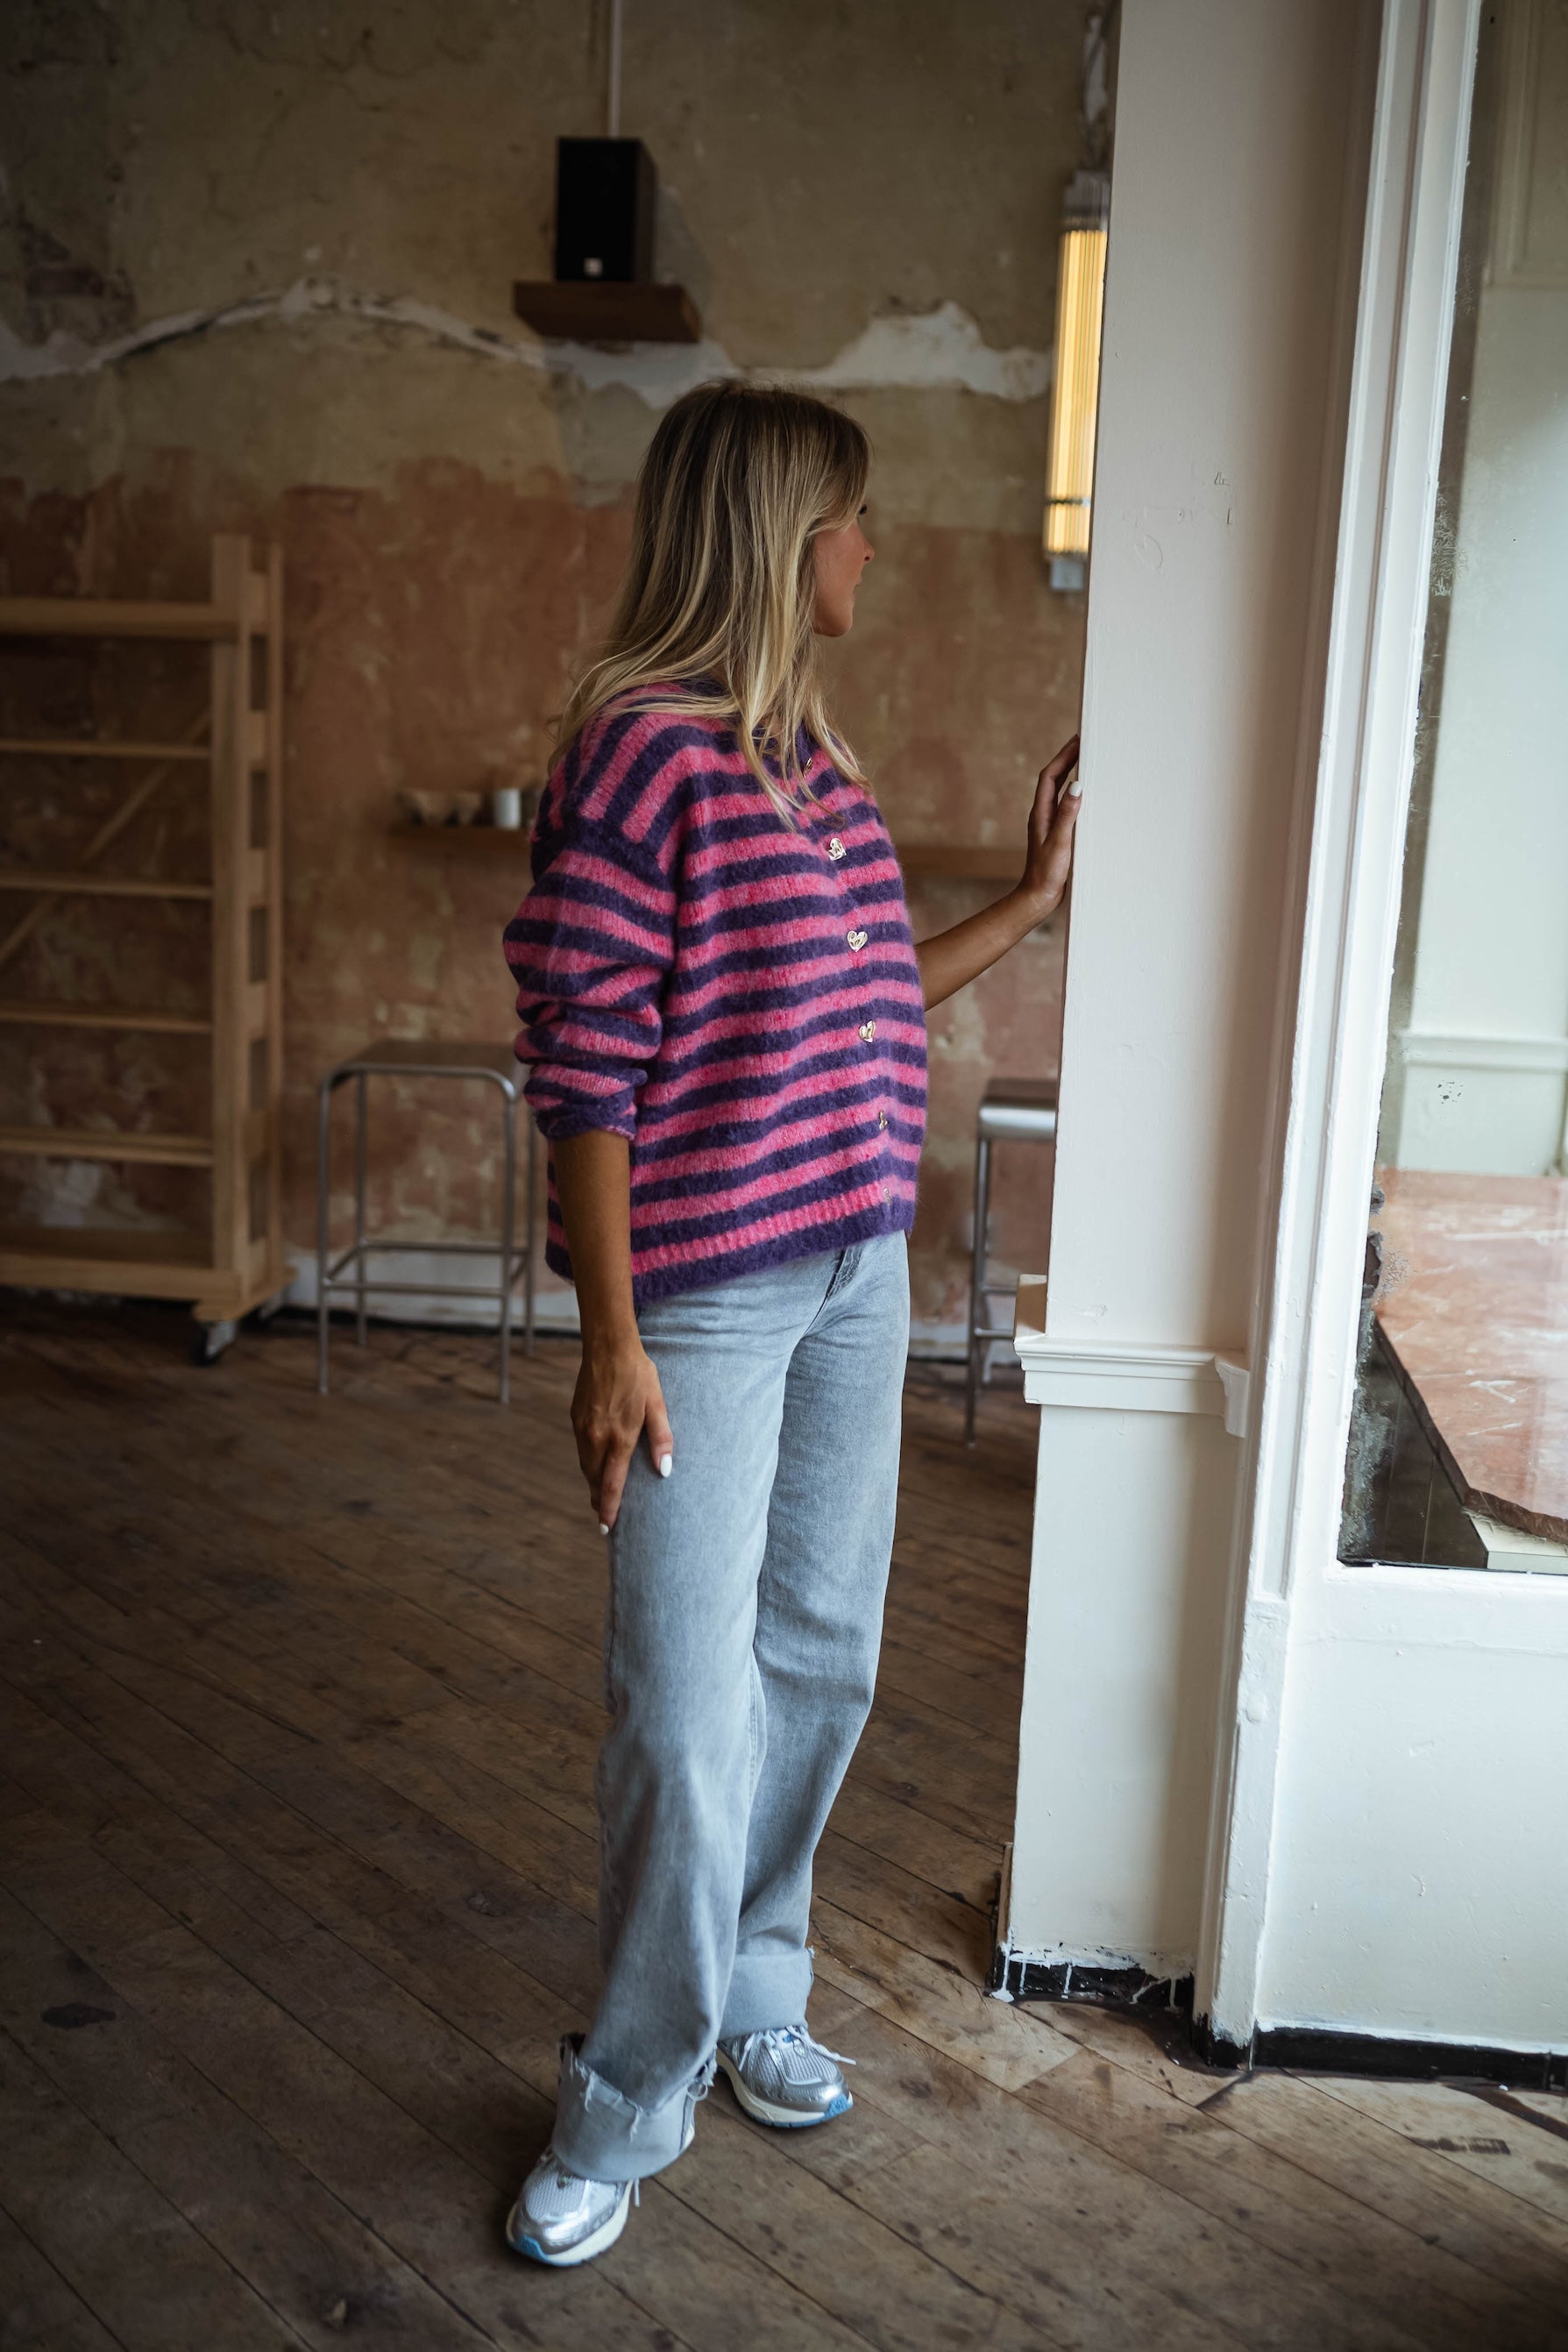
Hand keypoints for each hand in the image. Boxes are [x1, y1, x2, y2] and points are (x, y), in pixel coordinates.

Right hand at [571, 1333, 672, 1532]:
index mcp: (619, 1437)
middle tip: (604, 1518)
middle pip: (595, 1479)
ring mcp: (582, 1428)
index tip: (606, 1528)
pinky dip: (588, 1463)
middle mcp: (596, 1437)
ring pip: (586, 1466)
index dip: (609, 1508)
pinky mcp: (575, 1418)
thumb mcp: (657, 1405)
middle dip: (599, 1500)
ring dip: (593, 1483)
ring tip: (600, 1496)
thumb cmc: (638, 1375)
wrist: (608, 1348)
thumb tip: (665, 1471)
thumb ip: (662, 1439)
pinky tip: (596, 1464)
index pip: (612, 1484)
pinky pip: (581, 1449)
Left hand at [1019, 734, 1080, 916]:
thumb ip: (1067, 814)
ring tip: (1086, 760)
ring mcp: (1049, 824)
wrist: (1037, 897)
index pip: (1050, 776)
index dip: (1063, 756)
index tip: (1077, 740)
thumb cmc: (1046, 873)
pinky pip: (1066, 806)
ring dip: (1071, 773)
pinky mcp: (1057, 834)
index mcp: (1040, 813)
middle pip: (1054, 779)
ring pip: (1060, 791)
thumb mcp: (1059, 842)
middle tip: (1084, 742)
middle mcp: (1042, 815)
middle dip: (1067, 758)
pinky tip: (1086, 795)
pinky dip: (1075, 794)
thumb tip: (1076, 785)